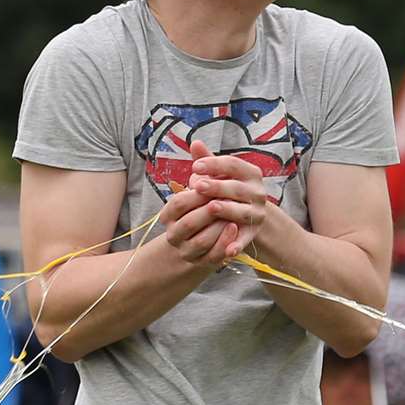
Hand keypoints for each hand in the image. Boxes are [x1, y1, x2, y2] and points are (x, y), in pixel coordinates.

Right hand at [159, 149, 237, 266]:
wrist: (203, 238)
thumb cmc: (202, 204)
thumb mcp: (200, 186)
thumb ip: (201, 167)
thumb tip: (197, 143)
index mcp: (169, 216)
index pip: (177, 204)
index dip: (194, 195)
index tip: (208, 185)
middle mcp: (175, 235)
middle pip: (188, 223)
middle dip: (206, 212)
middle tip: (223, 202)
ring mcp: (188, 250)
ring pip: (201, 242)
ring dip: (217, 229)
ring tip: (233, 216)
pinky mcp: (203, 261)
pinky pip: (213, 257)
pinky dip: (225, 244)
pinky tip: (235, 230)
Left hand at [188, 141, 268, 257]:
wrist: (247, 216)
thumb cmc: (227, 189)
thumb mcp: (219, 174)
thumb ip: (208, 161)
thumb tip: (195, 143)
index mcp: (250, 174)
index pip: (233, 164)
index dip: (214, 164)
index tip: (194, 166)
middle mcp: (258, 192)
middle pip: (237, 188)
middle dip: (217, 186)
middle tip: (197, 186)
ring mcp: (257, 213)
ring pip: (242, 211)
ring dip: (227, 209)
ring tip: (211, 207)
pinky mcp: (253, 232)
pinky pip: (245, 238)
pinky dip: (237, 244)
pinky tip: (227, 250)